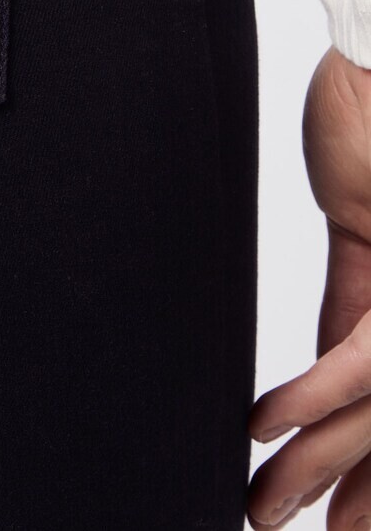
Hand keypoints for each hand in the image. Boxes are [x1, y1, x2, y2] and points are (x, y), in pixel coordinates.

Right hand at [247, 45, 370, 528]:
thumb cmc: (370, 130)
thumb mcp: (358, 232)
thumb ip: (352, 306)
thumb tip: (320, 379)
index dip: (368, 473)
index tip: (338, 521)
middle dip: (346, 489)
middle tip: (281, 524)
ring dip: (316, 463)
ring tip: (263, 502)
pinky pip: (358, 352)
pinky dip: (309, 392)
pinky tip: (265, 425)